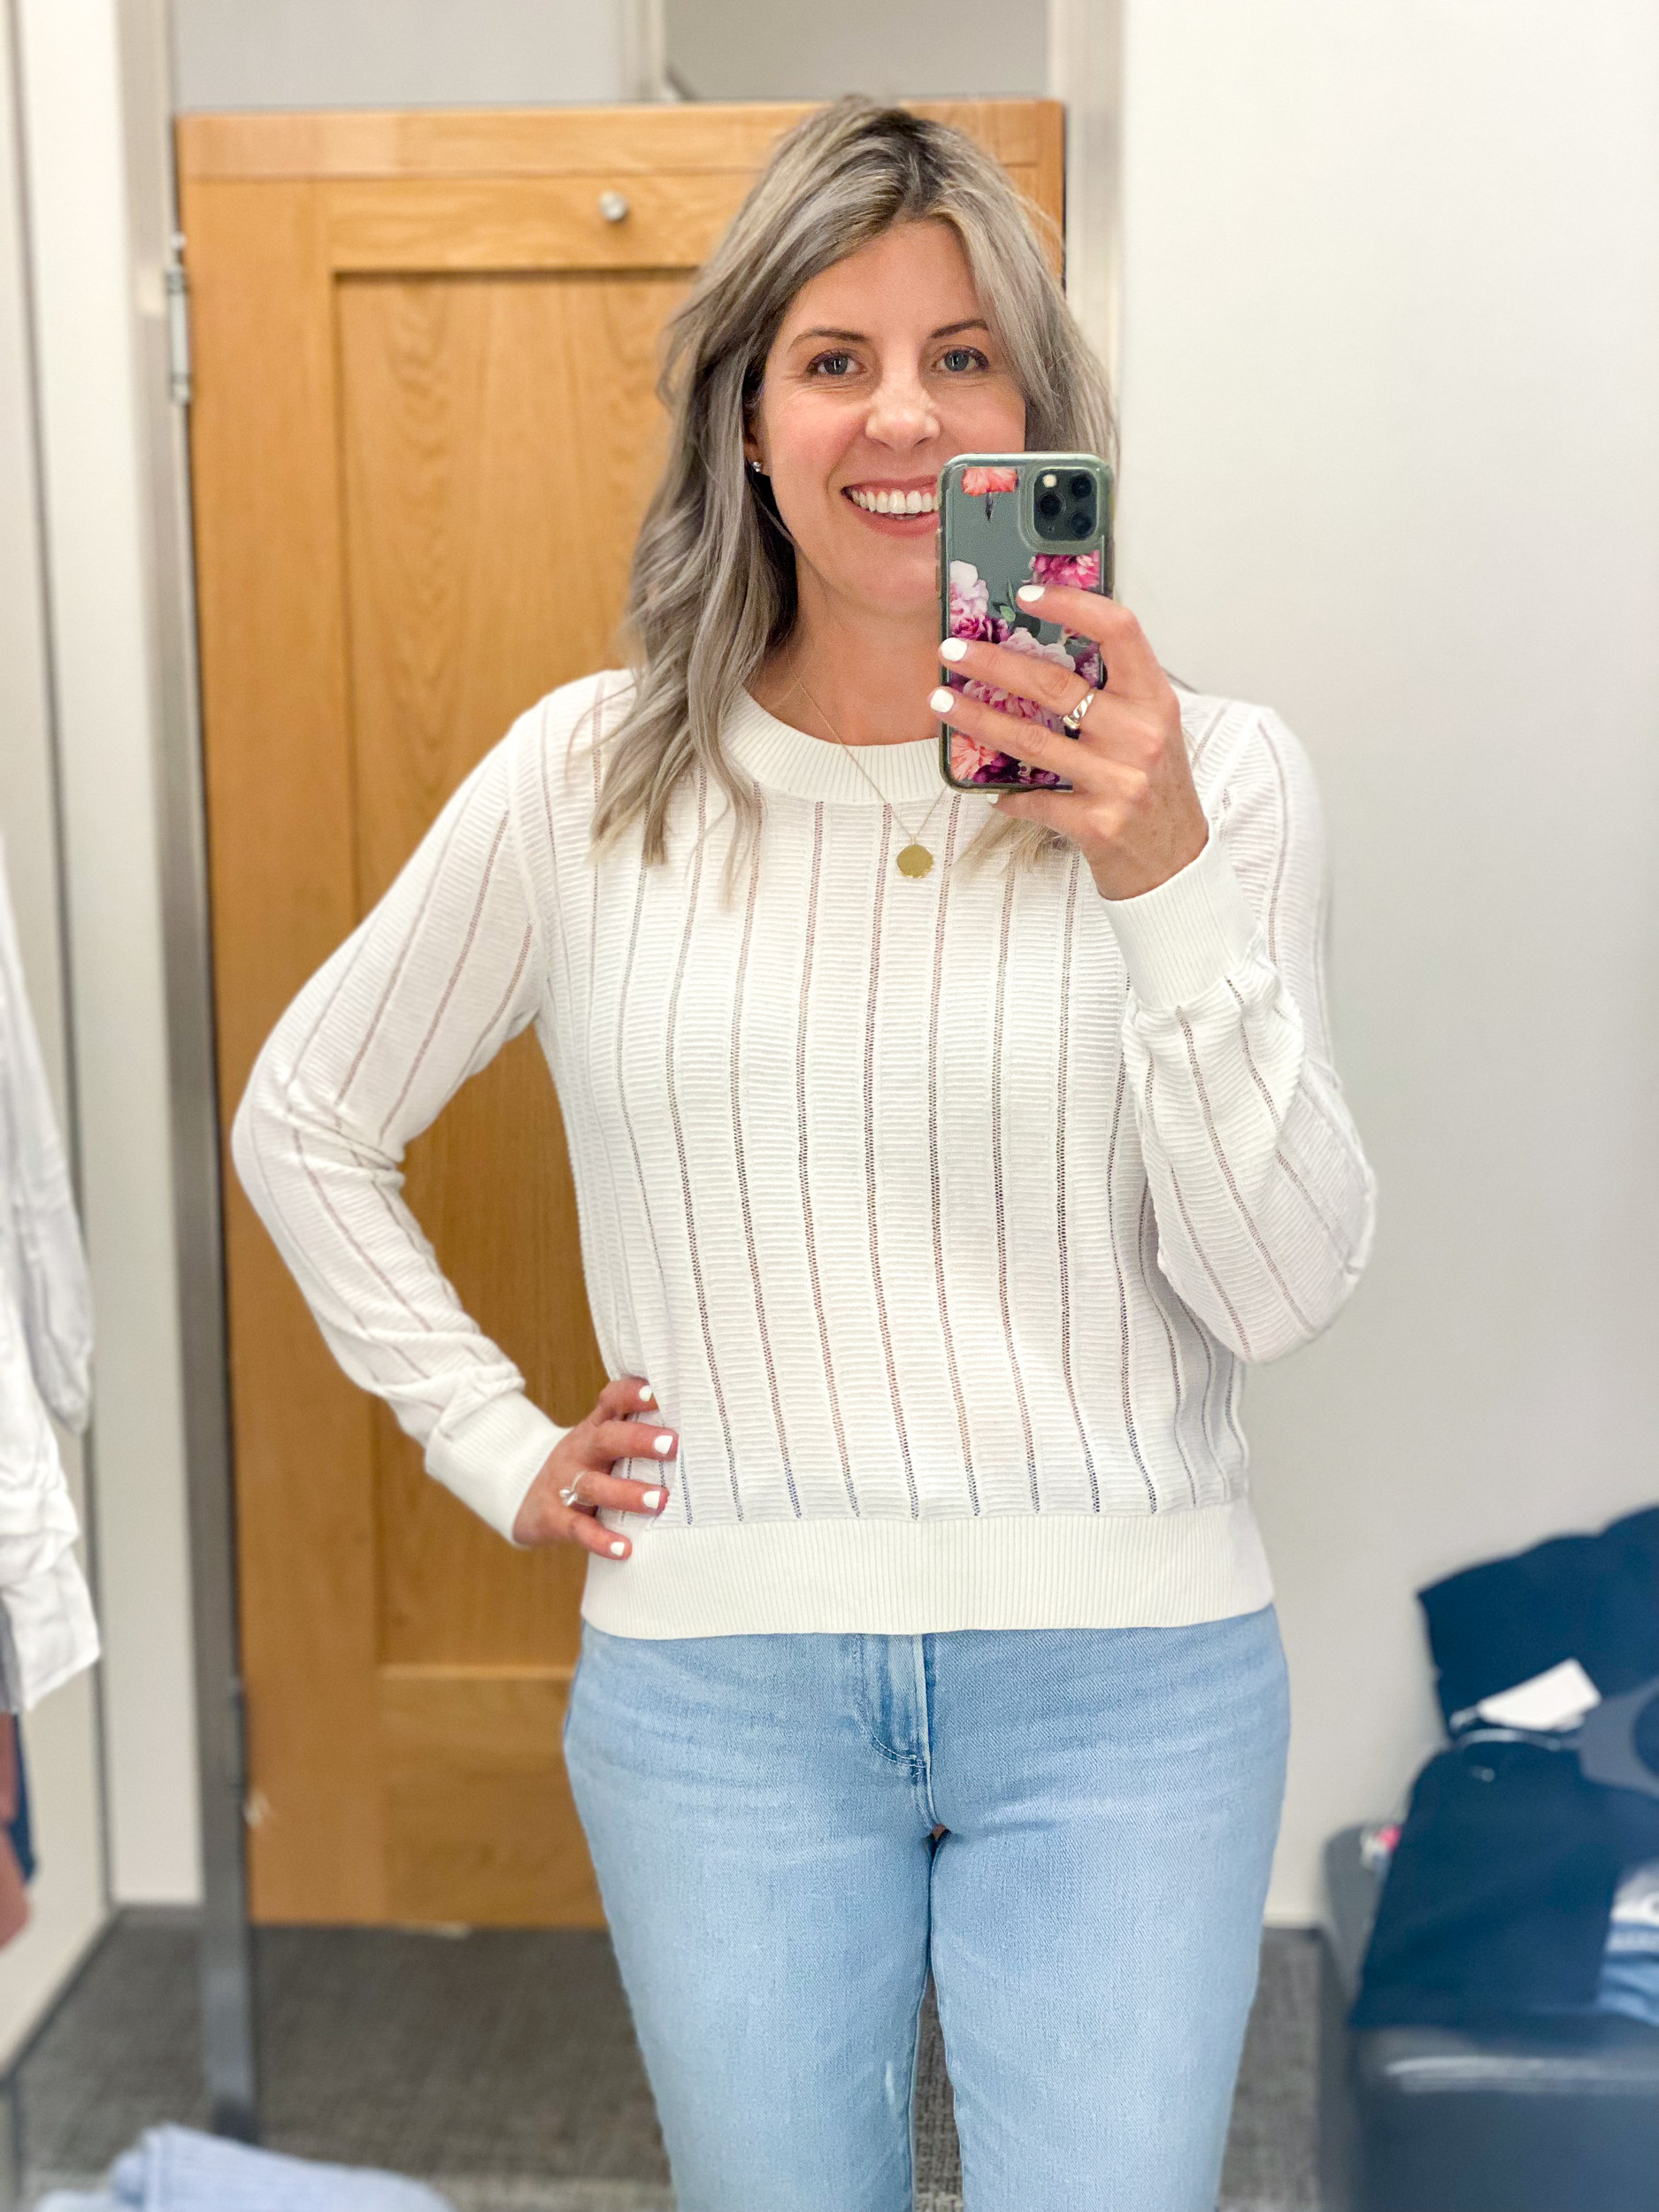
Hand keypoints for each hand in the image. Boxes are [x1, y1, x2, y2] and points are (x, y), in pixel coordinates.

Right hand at [510, 1374, 674, 1557]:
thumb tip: (699, 1428)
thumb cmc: (584, 1468)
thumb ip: (635, 1434)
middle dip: (638, 1440)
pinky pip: (578, 1528)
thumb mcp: (600, 1445)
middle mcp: (580, 1452)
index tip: (655, 1393)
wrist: (525, 1499)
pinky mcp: (555, 1518)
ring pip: (593, 1485)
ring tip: (661, 1500)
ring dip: (627, 1493)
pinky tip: (624, 1549)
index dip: (630, 1395)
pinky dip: (600, 1539)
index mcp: (594, 1429)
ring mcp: (564, 1484)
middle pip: (606, 1439)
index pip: (610, 1402)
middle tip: (672, 1445)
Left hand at [932, 586, 1207, 900]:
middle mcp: (1140, 734)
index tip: (1026, 595)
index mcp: (1154, 700)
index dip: (1071, 604)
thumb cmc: (1156, 792)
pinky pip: (1032, 798)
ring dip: (976, 717)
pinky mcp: (1096, 822)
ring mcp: (1119, 780)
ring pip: (1029, 739)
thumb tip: (1040, 654)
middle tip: (952, 650)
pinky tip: (985, 786)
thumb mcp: (1150, 731)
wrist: (1175, 864)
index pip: (1118, 630)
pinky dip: (1003, 791)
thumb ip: (1112, 694)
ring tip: (942, 701)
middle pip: (1054, 683)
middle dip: (992, 662)